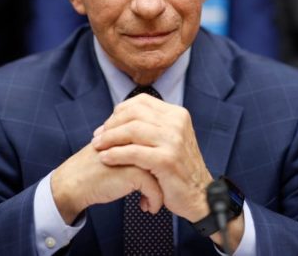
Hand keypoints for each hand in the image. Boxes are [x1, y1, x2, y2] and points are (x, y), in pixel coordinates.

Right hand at [51, 142, 163, 224]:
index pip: (160, 146)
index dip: (161, 167)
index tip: (160, 181)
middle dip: (166, 178)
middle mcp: (136, 141)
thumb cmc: (92, 170)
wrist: (73, 183)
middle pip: (164, 158)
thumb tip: (155, 158)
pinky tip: (147, 207)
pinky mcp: (134, 172)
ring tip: (154, 201)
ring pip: (163, 173)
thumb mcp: (115, 152)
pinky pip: (156, 188)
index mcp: (131, 132)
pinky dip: (155, 200)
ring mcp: (136, 154)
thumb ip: (132, 149)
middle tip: (162, 191)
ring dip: (161, 191)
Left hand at [92, 94, 212, 222]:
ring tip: (97, 147)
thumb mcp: (170, 139)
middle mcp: (177, 123)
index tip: (106, 126)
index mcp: (177, 114)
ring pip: (132, 130)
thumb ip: (152, 126)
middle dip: (111, 124)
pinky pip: (133, 152)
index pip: (141, 102)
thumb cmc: (179, 169)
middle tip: (98, 137)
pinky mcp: (167, 160)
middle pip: (134, 113)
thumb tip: (120, 117)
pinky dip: (115, 154)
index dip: (119, 112)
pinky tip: (105, 158)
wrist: (199, 195)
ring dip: (110, 138)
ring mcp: (173, 141)